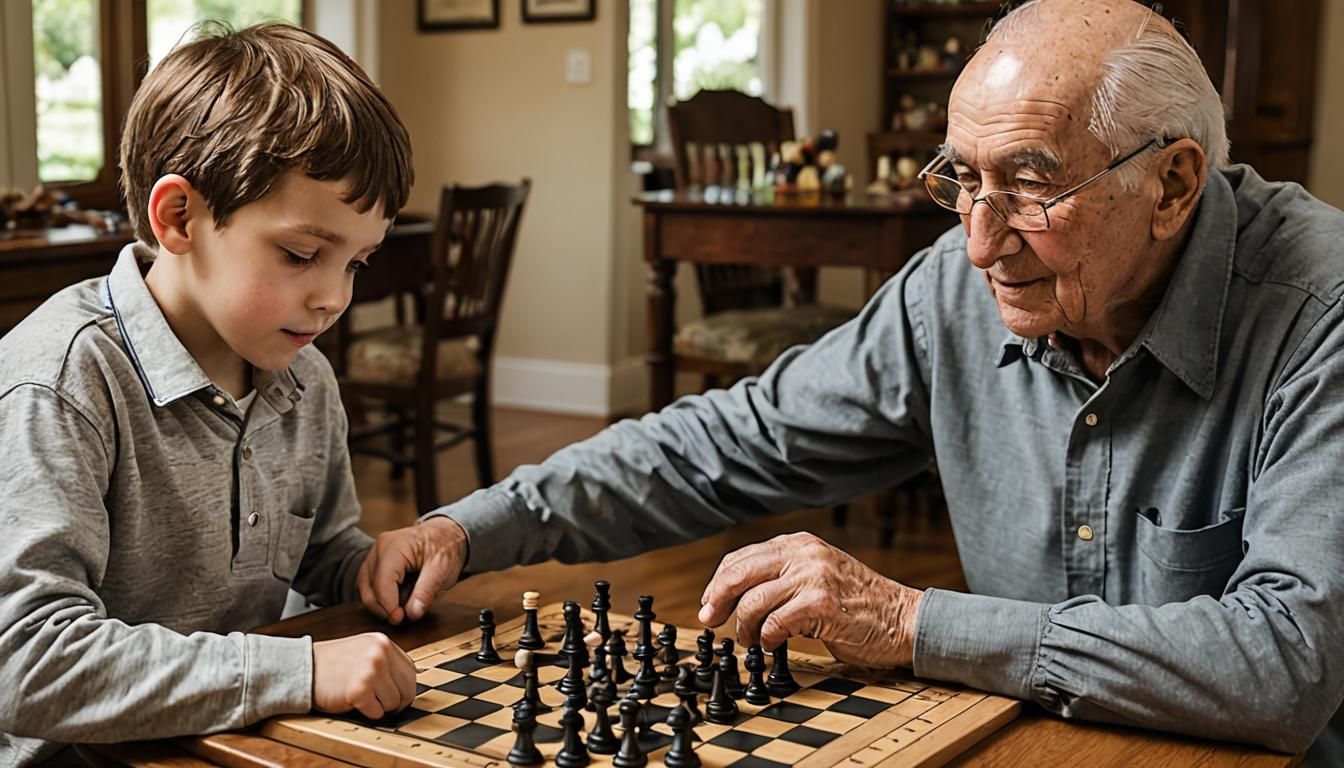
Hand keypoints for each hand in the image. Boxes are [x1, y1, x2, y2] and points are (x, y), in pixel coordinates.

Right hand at [312, 633, 417, 719]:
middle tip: (382, 704)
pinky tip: (353, 702)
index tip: (396, 694)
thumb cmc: (330, 664)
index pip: (411, 671)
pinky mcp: (360, 690)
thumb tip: (408, 682)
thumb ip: (385, 660)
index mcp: (383, 642)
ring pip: (394, 702)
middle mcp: (380, 653)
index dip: (404, 687)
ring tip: (363, 698)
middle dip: (397, 701)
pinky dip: (367, 713)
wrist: (301, 668)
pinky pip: (377, 712)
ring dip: (380, 707)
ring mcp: (371, 670)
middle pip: (407, 688)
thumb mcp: (363, 650)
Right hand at [357, 516, 467, 623]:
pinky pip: (368, 584)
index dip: (389, 606)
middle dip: (382, 608)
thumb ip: (426, 592)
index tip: (401, 618)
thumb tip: (412, 613)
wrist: (445, 534)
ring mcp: (374, 554)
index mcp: (394, 547)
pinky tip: (393, 601)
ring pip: (364, 588)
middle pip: (368, 588)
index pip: (382, 584)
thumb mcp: (441, 569)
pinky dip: (378, 596)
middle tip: (401, 618)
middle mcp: (379, 548)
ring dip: (378, 604)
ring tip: (398, 611)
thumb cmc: (445, 547)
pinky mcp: (375, 561)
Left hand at [697, 532, 922, 668]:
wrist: (904, 619)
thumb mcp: (816, 576)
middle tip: (711, 621)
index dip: (717, 583)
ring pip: (752, 601)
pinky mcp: (821, 603)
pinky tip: (773, 644)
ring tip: (751, 640)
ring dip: (744, 627)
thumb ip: (781, 578)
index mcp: (799, 543)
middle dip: (717, 600)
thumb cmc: (859, 605)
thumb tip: (735, 597)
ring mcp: (812, 576)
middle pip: (738, 573)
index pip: (740, 558)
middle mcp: (803, 553)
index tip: (708, 604)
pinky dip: (767, 638)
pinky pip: (775, 623)